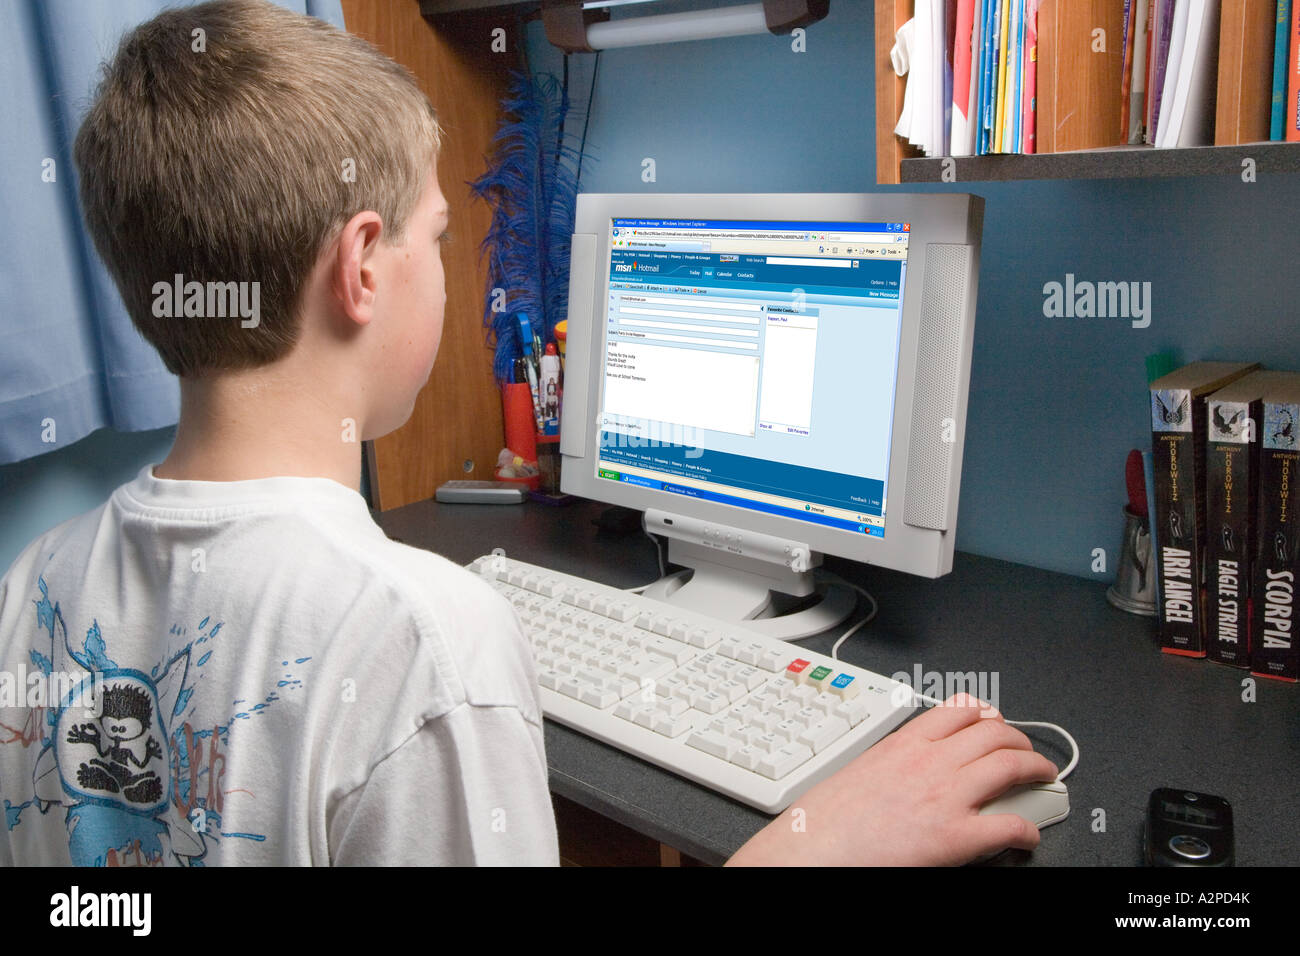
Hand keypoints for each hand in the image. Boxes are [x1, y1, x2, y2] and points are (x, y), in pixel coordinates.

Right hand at [726, 693, 1058, 865]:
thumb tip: (907, 771)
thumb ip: (893, 763)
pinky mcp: (956, 836)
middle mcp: (930, 763)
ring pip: (1009, 765)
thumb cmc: (826, 821)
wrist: (814, 851)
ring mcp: (946, 796)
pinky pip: (1009, 825)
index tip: (996, 722)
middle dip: (1020, 740)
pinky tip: (1028, 836)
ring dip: (1036, 770)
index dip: (988, 715)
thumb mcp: (860, 771)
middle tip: (1027, 752)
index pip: (959, 711)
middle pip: (993, 732)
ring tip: (1044, 778)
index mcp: (903, 744)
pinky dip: (1027, 830)